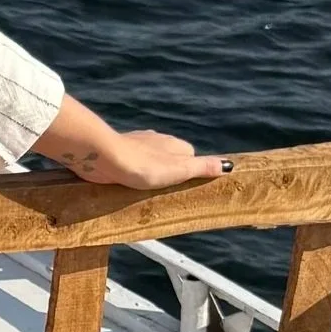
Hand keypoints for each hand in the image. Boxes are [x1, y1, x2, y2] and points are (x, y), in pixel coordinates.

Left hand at [61, 128, 231, 190]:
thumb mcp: (179, 170)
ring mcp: (136, 144)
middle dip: (168, 173)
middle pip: (170, 158)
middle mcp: (157, 140)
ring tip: (145, 190)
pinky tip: (127, 183)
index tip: (186, 186)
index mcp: (174, 143)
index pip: (191, 157)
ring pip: (149, 160)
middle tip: (164, 191)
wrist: (103, 157)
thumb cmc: (143, 164)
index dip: (190, 172)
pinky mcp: (118, 152)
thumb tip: (228, 165)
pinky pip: (130, 164)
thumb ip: (202, 167)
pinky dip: (131, 173)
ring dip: (148, 173)